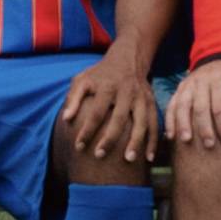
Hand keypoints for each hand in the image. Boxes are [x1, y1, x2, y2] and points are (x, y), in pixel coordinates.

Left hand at [55, 53, 158, 171]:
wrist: (128, 59)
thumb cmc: (100, 74)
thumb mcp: (83, 79)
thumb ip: (73, 97)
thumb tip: (66, 118)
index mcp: (108, 87)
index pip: (96, 112)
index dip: (87, 130)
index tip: (79, 146)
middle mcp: (127, 92)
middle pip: (120, 118)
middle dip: (110, 138)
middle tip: (100, 155)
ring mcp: (142, 97)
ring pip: (142, 121)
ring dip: (137, 141)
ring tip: (129, 160)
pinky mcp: (152, 102)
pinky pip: (154, 123)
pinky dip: (153, 140)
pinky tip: (149, 158)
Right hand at [165, 55, 220, 152]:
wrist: (218, 57)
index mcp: (220, 80)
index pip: (220, 106)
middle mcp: (201, 81)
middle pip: (200, 107)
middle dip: (204, 128)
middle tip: (209, 145)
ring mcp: (188, 85)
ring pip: (182, 105)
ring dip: (183, 124)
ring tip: (186, 141)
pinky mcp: (180, 88)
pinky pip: (172, 104)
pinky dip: (169, 120)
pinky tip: (170, 135)